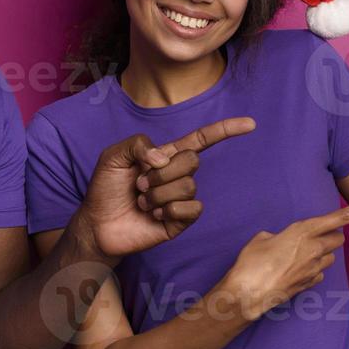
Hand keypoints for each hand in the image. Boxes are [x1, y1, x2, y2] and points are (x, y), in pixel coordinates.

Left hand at [78, 117, 256, 258]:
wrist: (97, 224)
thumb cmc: (105, 189)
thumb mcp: (113, 156)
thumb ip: (137, 144)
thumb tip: (164, 158)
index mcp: (166, 156)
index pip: (202, 140)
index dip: (225, 130)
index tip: (251, 124)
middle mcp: (177, 176)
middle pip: (192, 162)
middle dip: (161, 172)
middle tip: (139, 184)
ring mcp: (180, 199)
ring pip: (188, 187)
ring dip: (158, 194)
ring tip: (142, 201)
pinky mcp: (180, 222)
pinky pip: (192, 209)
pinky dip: (169, 210)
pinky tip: (154, 215)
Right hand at [215, 198, 348, 322]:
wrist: (246, 294)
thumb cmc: (250, 263)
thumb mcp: (261, 238)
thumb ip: (278, 235)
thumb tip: (280, 240)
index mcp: (303, 231)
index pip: (342, 217)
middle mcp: (314, 249)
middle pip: (339, 239)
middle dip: (331, 237)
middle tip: (313, 237)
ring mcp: (314, 269)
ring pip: (330, 257)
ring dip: (320, 254)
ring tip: (296, 257)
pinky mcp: (310, 284)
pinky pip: (319, 274)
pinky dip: (311, 271)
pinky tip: (292, 272)